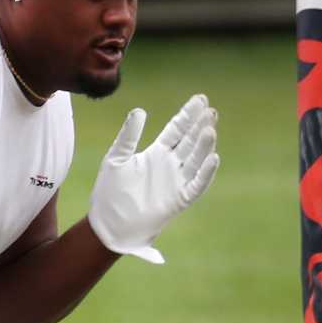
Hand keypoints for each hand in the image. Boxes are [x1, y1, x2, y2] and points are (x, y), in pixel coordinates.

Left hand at [86, 94, 220, 264]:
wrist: (108, 223)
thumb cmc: (110, 192)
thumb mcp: (117, 158)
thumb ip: (128, 136)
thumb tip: (140, 110)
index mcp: (156, 153)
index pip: (177, 130)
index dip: (188, 115)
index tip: (200, 99)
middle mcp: (170, 166)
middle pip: (190, 141)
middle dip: (200, 126)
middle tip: (210, 110)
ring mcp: (176, 182)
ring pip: (195, 160)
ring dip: (204, 146)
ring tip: (210, 129)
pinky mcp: (178, 200)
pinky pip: (196, 185)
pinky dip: (205, 173)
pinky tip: (213, 158)